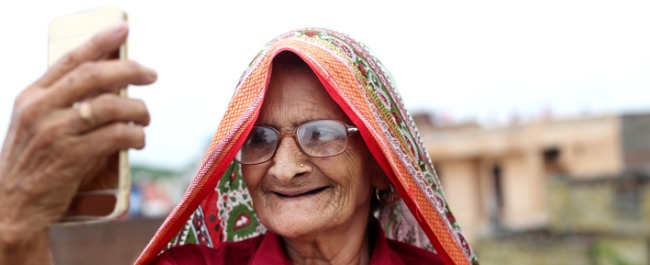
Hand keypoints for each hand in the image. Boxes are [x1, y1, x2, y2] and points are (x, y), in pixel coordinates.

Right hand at [0, 23, 156, 262]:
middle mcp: (41, 109)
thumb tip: (111, 85)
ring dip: (138, 109)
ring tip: (145, 118)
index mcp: (32, 96)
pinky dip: (135, 135)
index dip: (100, 42)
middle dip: (130, 69)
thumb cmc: (34, 165)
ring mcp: (55, 133)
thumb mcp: (36, 126)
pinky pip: (116, 135)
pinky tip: (138, 139)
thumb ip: (63, 104)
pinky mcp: (71, 157)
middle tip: (151, 74)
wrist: (13, 208)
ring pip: (111, 105)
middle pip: (94, 76)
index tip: (123, 30)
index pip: (70, 60)